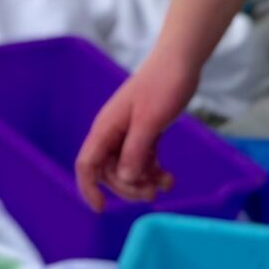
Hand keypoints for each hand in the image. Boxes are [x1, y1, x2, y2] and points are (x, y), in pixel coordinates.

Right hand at [74, 48, 194, 212]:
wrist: (182, 59)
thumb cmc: (164, 84)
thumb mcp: (150, 121)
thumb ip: (135, 151)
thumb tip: (124, 178)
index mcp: (106, 129)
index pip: (87, 165)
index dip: (89, 189)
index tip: (101, 209)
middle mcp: (112, 134)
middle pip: (109, 173)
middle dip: (128, 187)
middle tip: (152, 193)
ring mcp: (127, 134)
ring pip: (127, 170)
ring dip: (143, 182)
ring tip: (166, 184)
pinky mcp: (143, 133)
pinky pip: (142, 160)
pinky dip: (153, 171)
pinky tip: (168, 177)